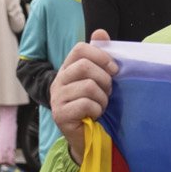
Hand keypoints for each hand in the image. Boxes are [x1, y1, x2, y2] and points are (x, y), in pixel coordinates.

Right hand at [50, 34, 119, 155]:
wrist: (89, 138)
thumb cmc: (95, 106)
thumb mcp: (100, 81)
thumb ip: (100, 58)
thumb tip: (101, 32)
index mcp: (68, 69)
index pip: (80, 48)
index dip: (100, 55)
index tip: (114, 69)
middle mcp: (58, 81)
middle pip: (84, 66)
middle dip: (104, 80)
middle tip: (108, 92)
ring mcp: (56, 98)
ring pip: (88, 86)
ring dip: (102, 99)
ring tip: (101, 106)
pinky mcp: (60, 114)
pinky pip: (86, 104)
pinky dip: (96, 110)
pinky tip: (94, 116)